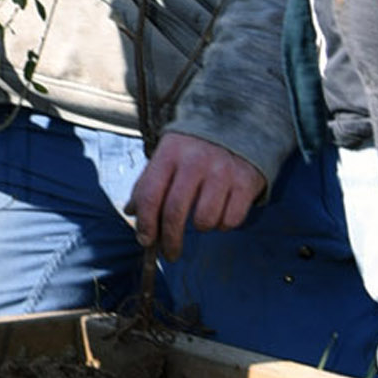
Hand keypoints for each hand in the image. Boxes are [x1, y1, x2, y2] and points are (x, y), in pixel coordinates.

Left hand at [125, 133, 264, 260]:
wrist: (239, 124)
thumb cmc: (194, 149)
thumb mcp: (167, 156)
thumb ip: (148, 183)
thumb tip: (131, 212)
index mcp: (170, 153)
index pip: (149, 195)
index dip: (145, 223)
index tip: (145, 241)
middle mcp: (195, 161)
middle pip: (174, 212)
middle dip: (170, 240)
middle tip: (170, 253)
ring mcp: (222, 171)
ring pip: (204, 221)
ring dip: (201, 227)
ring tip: (201, 216)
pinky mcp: (246, 181)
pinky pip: (230, 220)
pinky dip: (224, 223)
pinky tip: (221, 211)